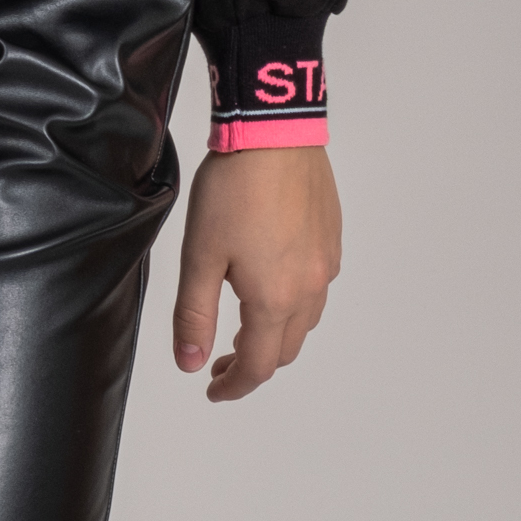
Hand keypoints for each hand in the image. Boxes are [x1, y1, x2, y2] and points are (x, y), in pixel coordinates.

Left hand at [172, 145, 341, 401]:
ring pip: (306, 319)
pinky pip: (317, 287)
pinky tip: (272, 281)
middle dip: (254, 363)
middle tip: (222, 361)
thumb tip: (189, 362)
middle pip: (286, 348)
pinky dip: (294, 301)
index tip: (213, 389)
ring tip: (245, 326)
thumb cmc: (233, 188)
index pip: (259, 366)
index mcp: (275, 299)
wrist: (273, 131)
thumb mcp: (199, 254)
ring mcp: (325, 262)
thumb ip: (194, 314)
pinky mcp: (331, 236)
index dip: (234, 386)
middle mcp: (309, 288)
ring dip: (277, 334)